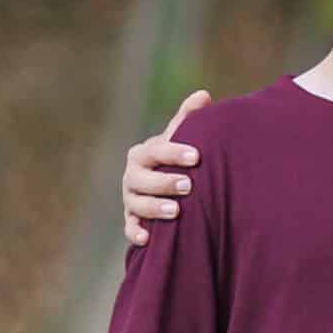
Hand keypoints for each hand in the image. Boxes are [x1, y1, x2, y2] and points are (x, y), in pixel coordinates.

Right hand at [122, 90, 207, 246]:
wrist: (168, 188)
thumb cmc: (178, 160)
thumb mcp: (182, 139)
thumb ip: (189, 119)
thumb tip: (203, 94)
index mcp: (145, 153)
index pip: (156, 150)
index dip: (175, 152)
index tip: (197, 156)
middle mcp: (133, 175)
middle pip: (141, 178)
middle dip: (163, 182)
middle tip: (188, 185)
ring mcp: (131, 199)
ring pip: (136, 204)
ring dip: (154, 208)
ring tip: (175, 212)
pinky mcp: (133, 220)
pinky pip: (130, 228)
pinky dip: (136, 233)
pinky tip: (149, 238)